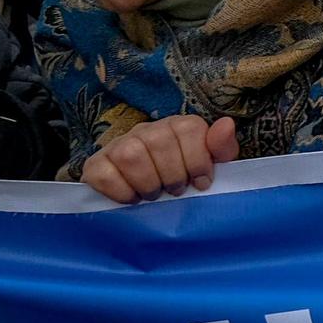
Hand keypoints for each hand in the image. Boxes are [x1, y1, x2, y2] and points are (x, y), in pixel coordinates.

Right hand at [83, 113, 233, 204]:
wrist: (141, 194)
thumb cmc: (182, 178)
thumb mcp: (210, 165)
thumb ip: (221, 148)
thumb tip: (226, 124)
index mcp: (176, 126)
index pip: (188, 128)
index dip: (197, 160)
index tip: (201, 183)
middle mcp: (146, 130)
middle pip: (159, 141)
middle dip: (172, 175)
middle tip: (175, 191)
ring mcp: (118, 145)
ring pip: (130, 155)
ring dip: (147, 183)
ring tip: (154, 195)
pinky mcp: (95, 164)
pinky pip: (102, 173)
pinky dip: (120, 191)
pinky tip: (132, 198)